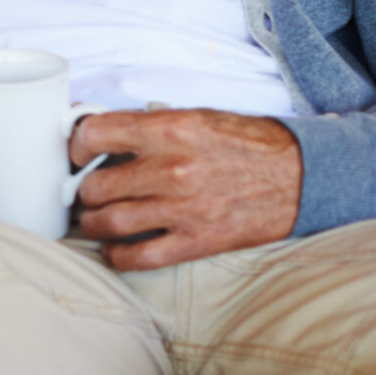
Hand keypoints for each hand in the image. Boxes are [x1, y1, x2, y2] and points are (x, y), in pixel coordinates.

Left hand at [70, 110, 300, 269]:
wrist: (300, 176)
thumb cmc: (244, 143)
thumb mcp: (194, 118)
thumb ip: (147, 127)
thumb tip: (97, 134)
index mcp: (170, 130)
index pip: (94, 133)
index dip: (75, 145)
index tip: (76, 154)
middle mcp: (173, 169)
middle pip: (95, 186)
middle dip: (82, 190)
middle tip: (82, 191)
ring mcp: (185, 208)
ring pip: (109, 222)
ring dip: (91, 222)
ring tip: (91, 218)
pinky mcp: (199, 240)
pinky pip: (140, 257)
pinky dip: (117, 255)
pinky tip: (113, 247)